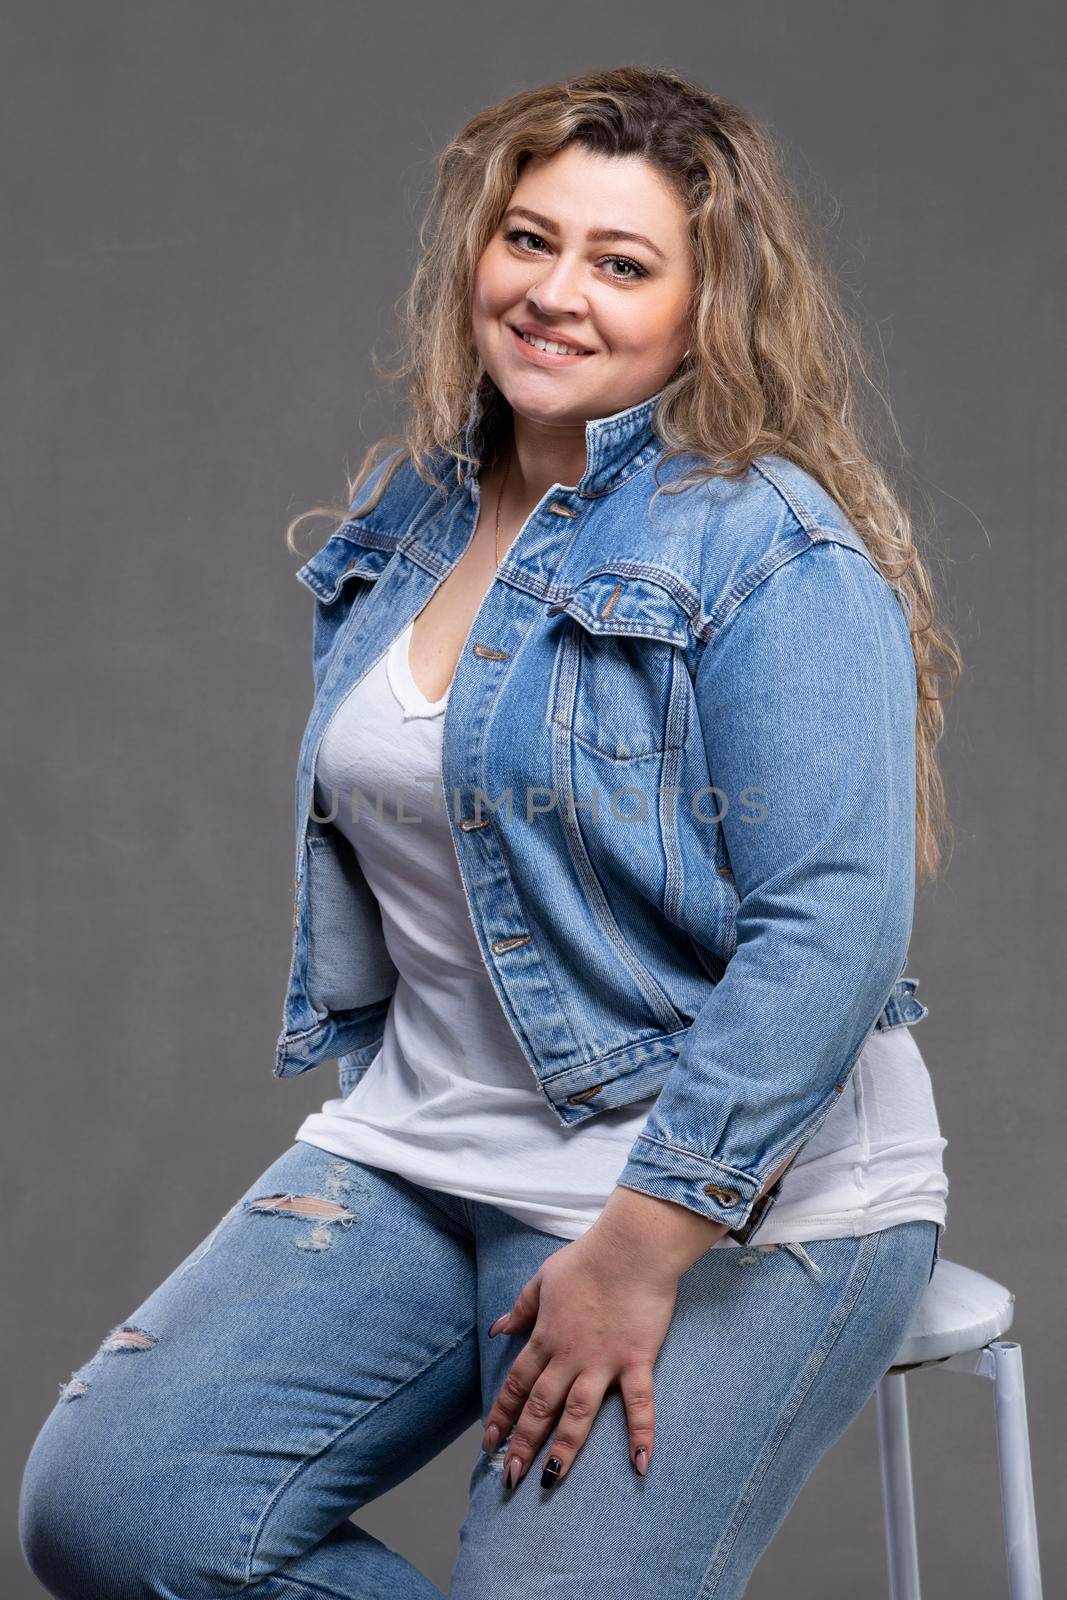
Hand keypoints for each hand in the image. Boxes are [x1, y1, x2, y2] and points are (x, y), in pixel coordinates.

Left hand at [480, 1208, 687, 1490]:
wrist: (629, 1247)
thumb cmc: (586, 1258)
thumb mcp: (543, 1279)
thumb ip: (522, 1309)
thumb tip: (498, 1330)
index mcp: (546, 1337)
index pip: (517, 1383)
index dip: (502, 1414)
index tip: (490, 1441)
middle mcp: (569, 1356)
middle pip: (540, 1406)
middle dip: (523, 1442)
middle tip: (511, 1476)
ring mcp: (603, 1362)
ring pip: (577, 1413)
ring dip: (563, 1449)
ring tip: (550, 1480)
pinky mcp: (636, 1360)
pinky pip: (638, 1404)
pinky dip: (640, 1435)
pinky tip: (640, 1466)